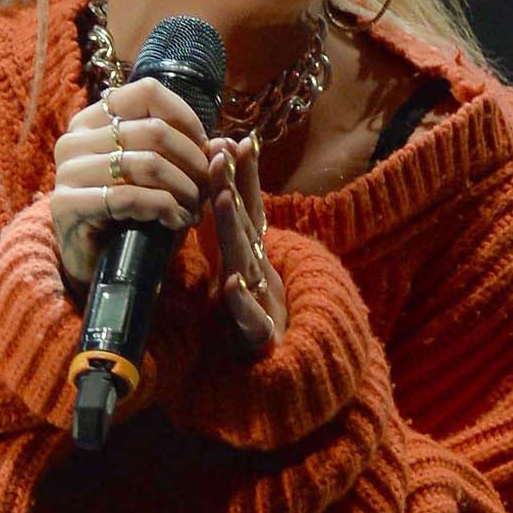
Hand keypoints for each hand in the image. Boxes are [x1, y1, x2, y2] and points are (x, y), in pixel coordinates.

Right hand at [50, 74, 212, 293]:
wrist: (93, 264)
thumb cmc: (130, 216)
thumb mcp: (160, 177)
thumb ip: (190, 154)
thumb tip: (227, 143)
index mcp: (94, 120)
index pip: (147, 93)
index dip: (186, 119)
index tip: (205, 151)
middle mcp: (75, 139)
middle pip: (153, 131)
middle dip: (192, 163)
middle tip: (207, 191)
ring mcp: (68, 171)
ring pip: (146, 164)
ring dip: (183, 190)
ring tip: (194, 211)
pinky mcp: (66, 205)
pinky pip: (129, 197)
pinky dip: (162, 209)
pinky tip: (175, 222)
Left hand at [202, 132, 287, 355]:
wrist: (291, 373)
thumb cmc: (258, 317)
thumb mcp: (245, 271)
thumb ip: (234, 232)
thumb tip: (222, 186)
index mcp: (254, 257)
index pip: (250, 209)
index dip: (243, 174)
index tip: (232, 139)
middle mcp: (260, 271)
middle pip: (247, 224)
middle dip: (234, 186)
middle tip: (220, 151)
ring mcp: (263, 301)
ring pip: (246, 260)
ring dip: (235, 228)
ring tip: (221, 197)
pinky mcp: (260, 336)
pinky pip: (251, 318)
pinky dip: (243, 300)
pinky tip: (232, 282)